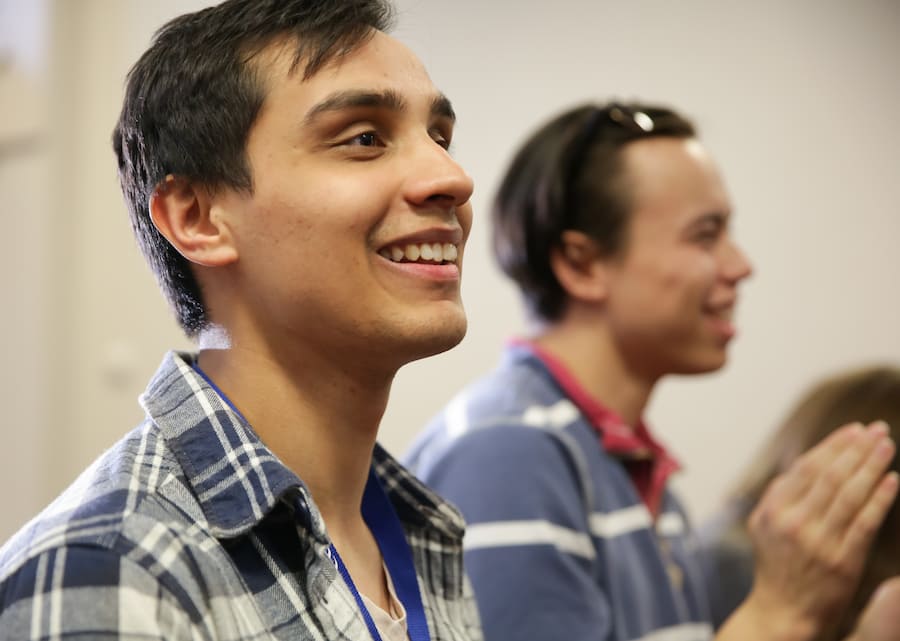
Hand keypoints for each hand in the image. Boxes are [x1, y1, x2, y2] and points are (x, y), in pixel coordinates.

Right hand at [743, 421, 897, 638]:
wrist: (781, 613)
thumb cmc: (776, 566)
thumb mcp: (763, 526)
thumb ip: (780, 495)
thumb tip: (803, 462)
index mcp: (773, 510)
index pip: (807, 468)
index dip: (833, 446)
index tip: (854, 430)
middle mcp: (793, 522)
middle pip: (830, 476)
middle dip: (856, 449)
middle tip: (877, 429)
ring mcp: (818, 542)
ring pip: (849, 494)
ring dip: (870, 465)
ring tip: (887, 445)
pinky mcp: (842, 562)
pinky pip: (865, 524)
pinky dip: (880, 499)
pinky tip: (892, 480)